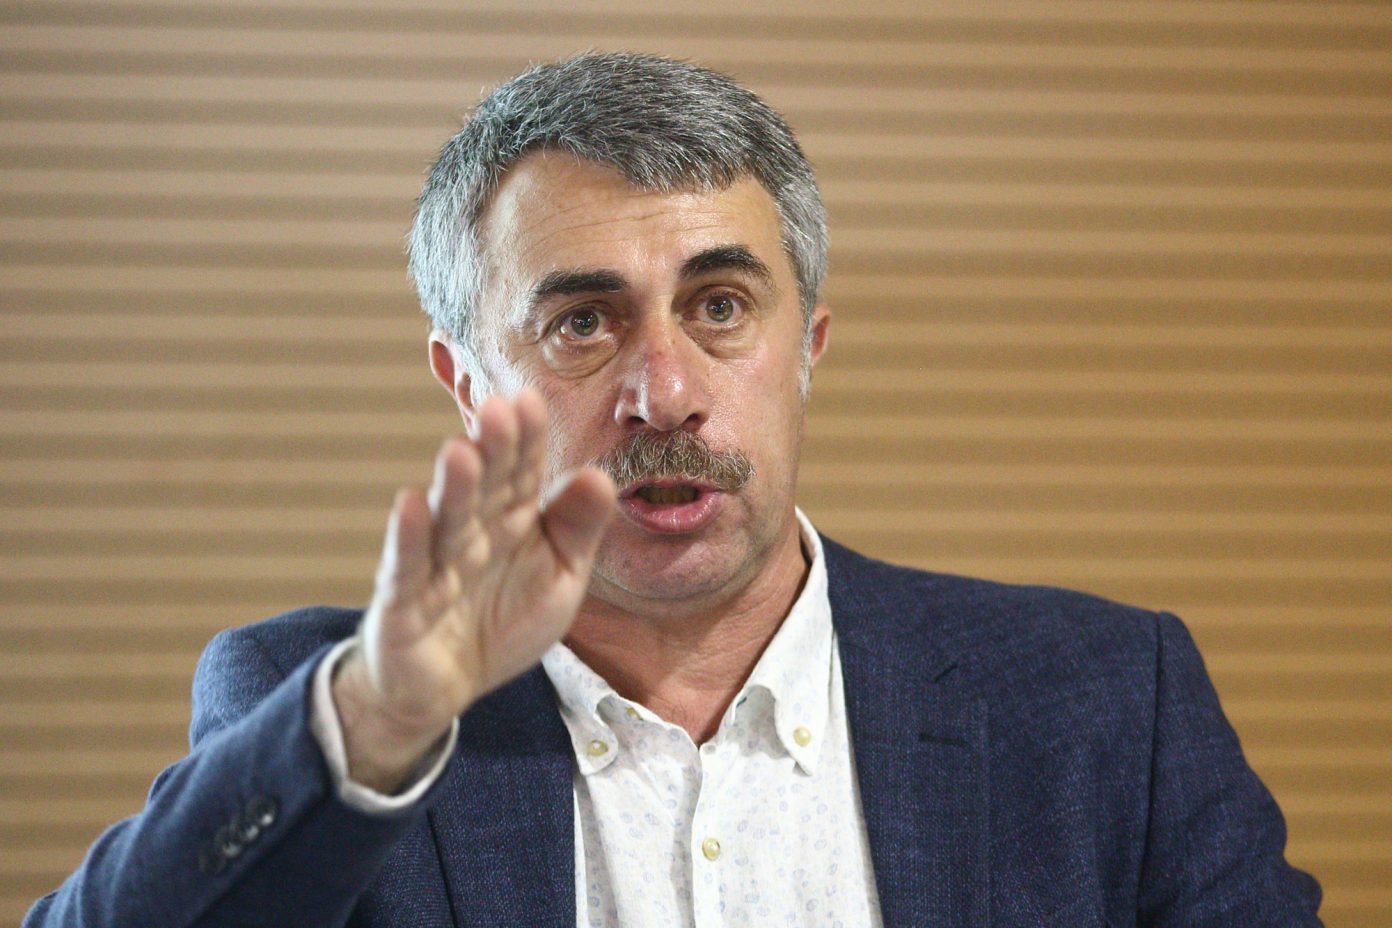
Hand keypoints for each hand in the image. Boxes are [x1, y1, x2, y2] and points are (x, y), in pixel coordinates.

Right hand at [332, 388, 615, 790]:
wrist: (445, 686)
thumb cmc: (504, 620)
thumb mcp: (560, 577)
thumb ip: (578, 529)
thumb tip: (599, 475)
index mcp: (512, 519)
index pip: (521, 473)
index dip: (526, 441)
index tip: (531, 402)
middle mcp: (473, 532)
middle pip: (484, 487)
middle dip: (491, 451)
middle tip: (498, 410)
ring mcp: (435, 563)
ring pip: (447, 521)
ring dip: (453, 488)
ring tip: (459, 451)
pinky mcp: (403, 602)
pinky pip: (408, 568)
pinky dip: (409, 539)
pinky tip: (409, 505)